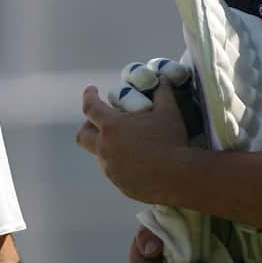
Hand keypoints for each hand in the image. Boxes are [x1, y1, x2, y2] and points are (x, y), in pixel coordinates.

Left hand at [75, 83, 191, 202]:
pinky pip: (115, 171)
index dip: (88, 96)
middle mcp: (105, 148)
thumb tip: (162, 79)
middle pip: (82, 136)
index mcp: (112, 126)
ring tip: (127, 142)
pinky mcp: (120, 184)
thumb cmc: (172, 140)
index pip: (90, 107)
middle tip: (99, 122)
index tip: (91, 90)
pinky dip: (120, 163)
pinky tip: (137, 162)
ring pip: (100, 155)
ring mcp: (110, 168)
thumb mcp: (169, 111)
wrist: (179, 177)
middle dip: (87, 126)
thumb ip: (162, 92)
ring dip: (107, 146)